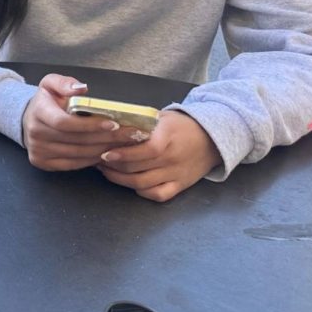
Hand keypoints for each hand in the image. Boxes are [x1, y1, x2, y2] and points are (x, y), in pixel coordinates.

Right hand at [22, 74, 147, 171]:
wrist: (27, 119)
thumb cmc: (46, 101)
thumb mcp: (51, 84)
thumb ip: (65, 83)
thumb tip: (81, 89)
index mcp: (39, 111)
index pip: (65, 123)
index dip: (90, 125)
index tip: (112, 123)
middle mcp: (35, 133)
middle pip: (76, 140)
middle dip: (105, 138)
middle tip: (129, 135)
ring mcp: (38, 150)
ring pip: (78, 154)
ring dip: (103, 150)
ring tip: (122, 143)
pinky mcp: (43, 163)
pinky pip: (73, 164)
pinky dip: (92, 159)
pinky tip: (106, 152)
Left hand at [96, 111, 220, 201]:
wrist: (212, 138)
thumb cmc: (181, 125)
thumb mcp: (162, 117)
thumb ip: (139, 122)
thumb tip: (109, 124)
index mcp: (168, 137)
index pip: (147, 150)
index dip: (124, 154)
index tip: (106, 153)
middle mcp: (172, 158)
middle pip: (138, 168)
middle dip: (113, 166)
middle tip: (98, 160)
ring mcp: (177, 174)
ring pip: (143, 183)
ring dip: (120, 179)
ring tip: (106, 171)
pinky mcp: (181, 186)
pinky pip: (158, 194)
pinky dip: (141, 192)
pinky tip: (128, 183)